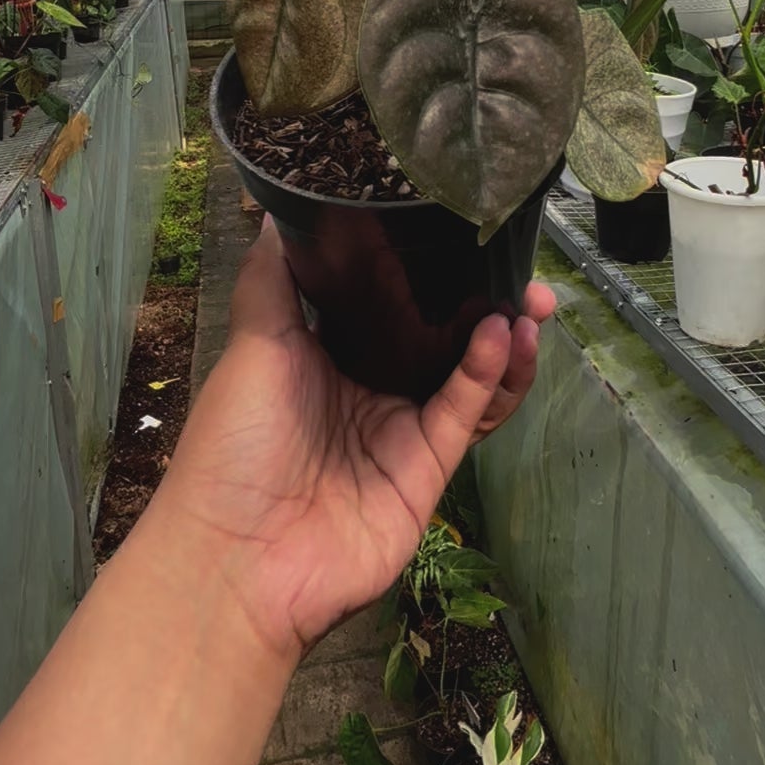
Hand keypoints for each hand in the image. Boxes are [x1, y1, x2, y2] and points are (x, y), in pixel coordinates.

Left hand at [158, 218, 554, 661]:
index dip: (426, 267)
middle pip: (440, 335)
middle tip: (520, 266)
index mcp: (324, 355)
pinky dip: (486, 375)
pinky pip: (465, 414)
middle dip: (483, 300)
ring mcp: (401, 431)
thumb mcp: (252, 343)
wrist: (238, 559)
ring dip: (502, 337)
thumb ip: (274, 277)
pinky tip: (502, 336)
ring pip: (467, 375)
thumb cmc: (234, 443)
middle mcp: (368, 388)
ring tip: (530, 301)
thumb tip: (275, 206)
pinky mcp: (427, 470)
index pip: (389, 300)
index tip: (460, 229)